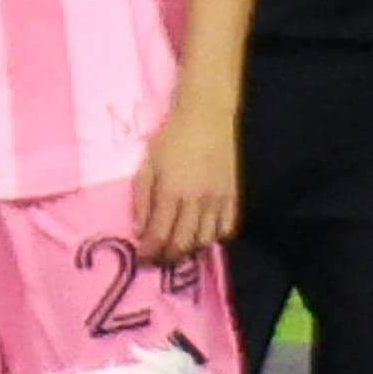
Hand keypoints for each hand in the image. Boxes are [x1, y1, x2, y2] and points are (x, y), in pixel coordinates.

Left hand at [131, 99, 239, 258]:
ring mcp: (217, 200)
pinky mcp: (233, 195)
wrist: (207, 116)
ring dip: (190, 249)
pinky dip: (214, 237)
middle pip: (182, 244)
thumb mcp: (147, 165)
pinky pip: (227, 228)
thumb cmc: (171, 138)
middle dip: (167, 257)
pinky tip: (203, 233)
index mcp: (171, 193)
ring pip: (205, 241)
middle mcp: (196, 201)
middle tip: (158, 258)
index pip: (159, 236)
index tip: (142, 257)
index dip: (149, 252)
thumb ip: (142, 199)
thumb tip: (139, 231)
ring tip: (178, 246)